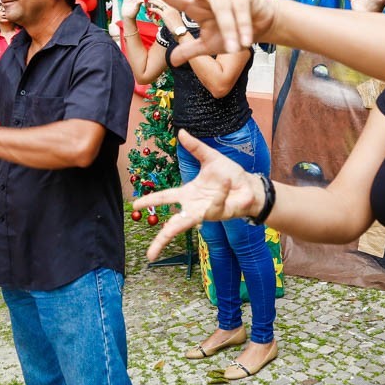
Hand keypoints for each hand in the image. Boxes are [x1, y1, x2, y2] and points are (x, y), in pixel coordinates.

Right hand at [134, 130, 262, 260]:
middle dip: (161, 239)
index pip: (164, 198)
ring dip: (183, 221)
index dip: (149, 200)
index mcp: (188, 193)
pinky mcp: (218, 215)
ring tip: (185, 214)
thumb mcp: (210, 157)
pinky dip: (219, 193)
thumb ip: (195, 147)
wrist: (250, 185)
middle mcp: (193, 207)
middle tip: (149, 253)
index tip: (134, 206)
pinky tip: (225, 183)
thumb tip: (181, 131)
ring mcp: (205, 213)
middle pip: (173, 225)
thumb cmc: (229, 175)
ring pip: (189, 223)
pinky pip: (214, 206)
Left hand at [135, 0, 277, 62]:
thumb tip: (171, 60)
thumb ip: (190, 50)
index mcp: (197, 5)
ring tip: (235, 48)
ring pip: (222, 11)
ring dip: (229, 32)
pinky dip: (242, 29)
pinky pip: (240, 13)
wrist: (262, 26)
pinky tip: (246, 41)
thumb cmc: (233, 32)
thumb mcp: (209, 45)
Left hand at [144, 0, 181, 31]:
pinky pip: (157, 10)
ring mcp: (168, 11)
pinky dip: (153, 9)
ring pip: (159, 4)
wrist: (180, 30)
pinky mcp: (165, 15)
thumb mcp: (176, 19)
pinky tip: (150, 9)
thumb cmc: (178, 27)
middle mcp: (171, 8)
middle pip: (162, 1)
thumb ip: (171, 16)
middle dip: (156, 0)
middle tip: (152, 0)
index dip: (160, 1)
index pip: (166, 3)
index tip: (157, 1)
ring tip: (149, 2)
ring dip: (153, 2)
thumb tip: (168, 17)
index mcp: (174, 9)